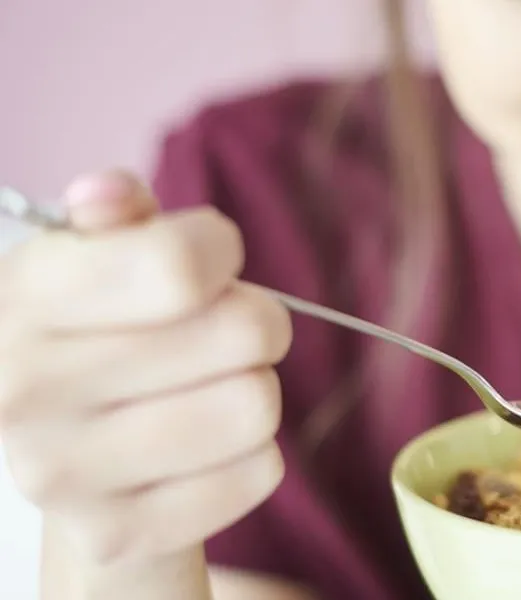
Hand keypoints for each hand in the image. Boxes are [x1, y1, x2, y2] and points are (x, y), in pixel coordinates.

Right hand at [0, 171, 291, 566]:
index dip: (222, 250)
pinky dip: (250, 454)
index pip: (178, 267)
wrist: (70, 452)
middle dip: (253, 322)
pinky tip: (202, 448)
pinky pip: (259, 473)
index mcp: (19, 299)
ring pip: (256, 406)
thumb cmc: (99, 330)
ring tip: (208, 387)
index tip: (211, 260)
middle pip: (243, 334)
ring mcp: (61, 473)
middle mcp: (21, 391)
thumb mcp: (93, 259)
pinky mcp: (114, 534)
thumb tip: (108, 194)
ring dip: (253, 389)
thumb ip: (116, 218)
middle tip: (222, 332)